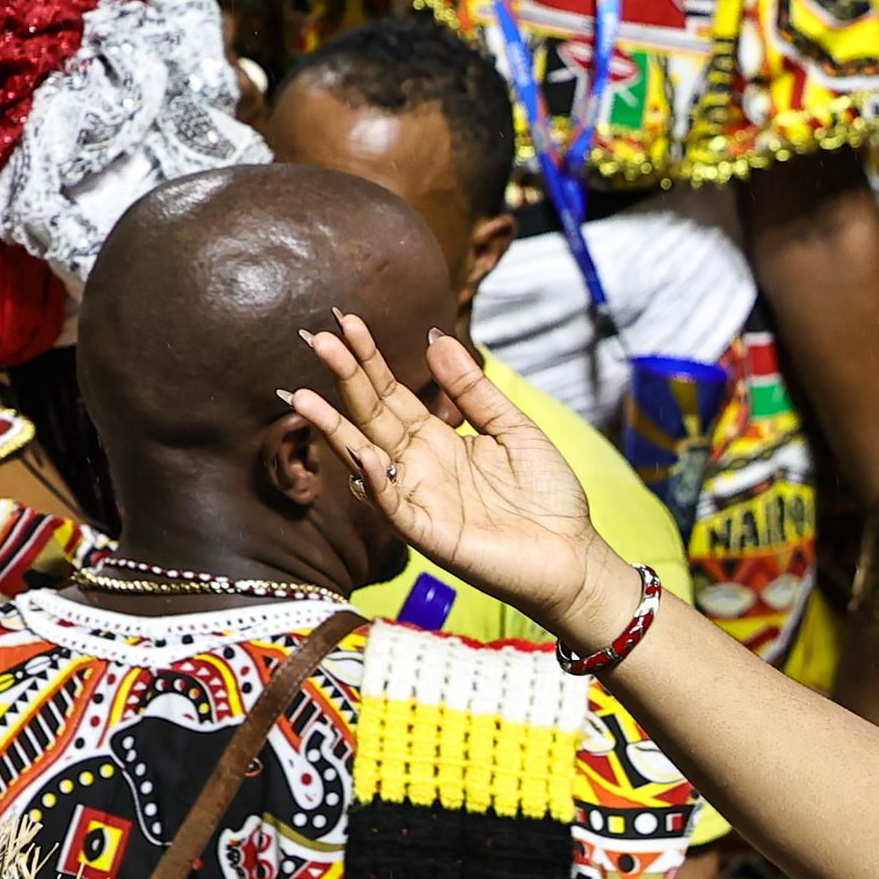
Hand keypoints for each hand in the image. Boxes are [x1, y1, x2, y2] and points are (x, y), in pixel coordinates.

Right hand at [291, 320, 631, 645]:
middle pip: (373, 418)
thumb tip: (437, 339)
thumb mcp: (514, 429)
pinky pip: (394, 506)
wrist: (576, 555)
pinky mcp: (430, 534)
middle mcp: (419, 466)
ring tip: (303, 397)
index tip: (346, 323)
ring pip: (367, 459)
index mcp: (437, 440)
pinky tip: (365, 453)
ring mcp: (420, 499)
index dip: (369, 361)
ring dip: (336, 430)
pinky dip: (377, 481)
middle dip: (346, 381)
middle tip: (318, 341)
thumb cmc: (547, 496)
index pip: (392, 394)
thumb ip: (474, 391)